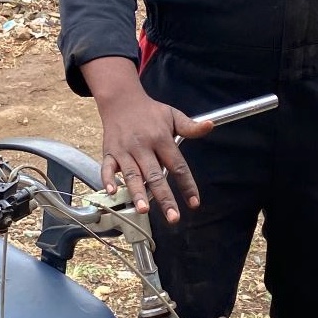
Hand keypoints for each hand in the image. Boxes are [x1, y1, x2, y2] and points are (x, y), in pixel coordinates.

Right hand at [81, 57, 212, 222]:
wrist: (121, 100)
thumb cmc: (150, 112)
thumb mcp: (173, 115)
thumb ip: (190, 127)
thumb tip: (210, 126)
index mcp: (161, 138)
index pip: (178, 165)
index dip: (187, 185)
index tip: (194, 203)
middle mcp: (143, 146)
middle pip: (156, 175)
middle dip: (165, 198)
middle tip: (173, 217)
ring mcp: (125, 150)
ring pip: (132, 174)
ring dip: (137, 192)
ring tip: (144, 210)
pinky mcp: (110, 152)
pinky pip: (108, 167)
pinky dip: (108, 179)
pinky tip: (111, 192)